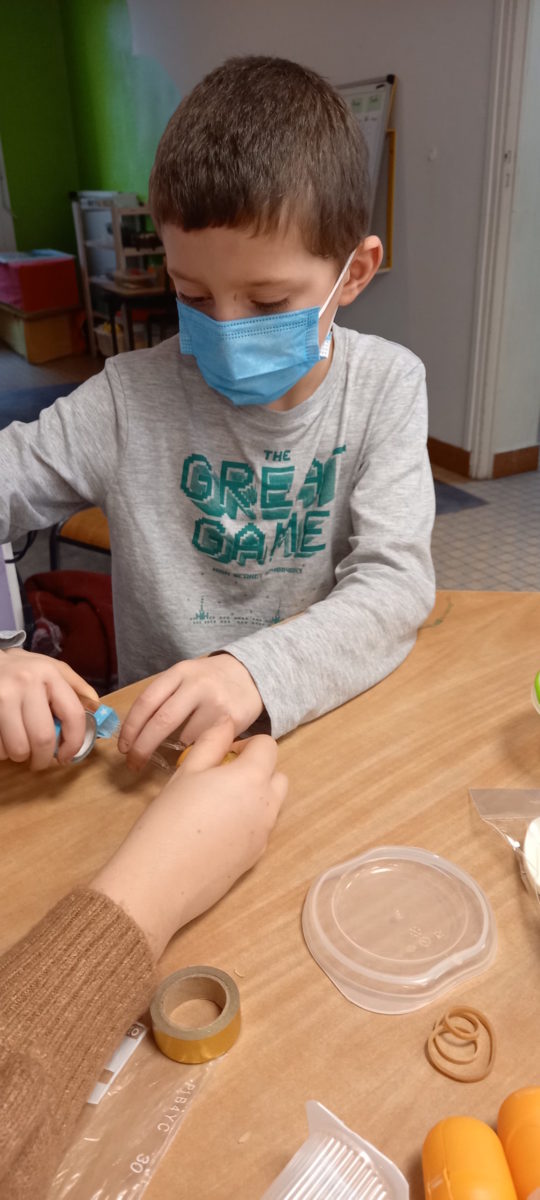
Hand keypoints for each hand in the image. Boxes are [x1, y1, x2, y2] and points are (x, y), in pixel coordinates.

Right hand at [0, 648, 98, 769]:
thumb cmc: (21, 669)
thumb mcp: (51, 668)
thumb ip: (75, 687)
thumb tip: (96, 707)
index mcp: (49, 674)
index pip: (73, 715)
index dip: (74, 743)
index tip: (66, 756)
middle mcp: (26, 683)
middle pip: (43, 738)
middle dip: (43, 759)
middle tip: (40, 761)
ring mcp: (2, 696)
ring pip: (17, 748)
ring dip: (20, 755)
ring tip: (19, 746)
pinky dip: (2, 751)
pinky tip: (4, 738)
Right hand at [92, 718, 286, 956]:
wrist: (159, 881)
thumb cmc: (167, 819)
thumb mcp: (185, 773)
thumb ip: (211, 743)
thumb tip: (225, 723)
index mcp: (251, 778)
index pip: (268, 746)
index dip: (246, 744)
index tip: (222, 753)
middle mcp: (267, 806)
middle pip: (277, 776)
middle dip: (257, 770)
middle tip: (221, 777)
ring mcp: (263, 835)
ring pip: (272, 804)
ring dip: (254, 796)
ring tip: (216, 804)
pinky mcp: (255, 859)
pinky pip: (260, 830)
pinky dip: (247, 822)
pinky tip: (213, 832)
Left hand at [118, 653, 263, 770]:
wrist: (252, 674)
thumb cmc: (210, 680)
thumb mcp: (186, 676)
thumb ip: (164, 696)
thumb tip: (135, 732)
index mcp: (179, 672)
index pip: (146, 701)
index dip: (131, 728)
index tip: (124, 747)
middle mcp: (196, 684)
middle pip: (161, 721)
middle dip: (143, 747)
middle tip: (134, 763)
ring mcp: (216, 702)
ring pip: (185, 737)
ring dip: (176, 747)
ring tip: (178, 745)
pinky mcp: (233, 719)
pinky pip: (206, 742)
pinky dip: (197, 747)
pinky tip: (201, 741)